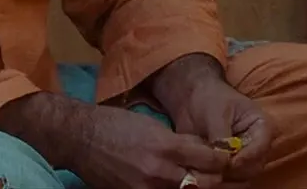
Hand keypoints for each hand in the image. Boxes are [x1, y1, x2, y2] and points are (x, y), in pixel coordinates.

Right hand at [0, 92, 229, 188]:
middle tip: (219, 174)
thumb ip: (182, 141)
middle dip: (215, 179)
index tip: (226, 158)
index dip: (223, 160)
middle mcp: (160, 171)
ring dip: (196, 187)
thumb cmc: (116, 125)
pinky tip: (177, 185)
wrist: (79, 138)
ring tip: (200, 181)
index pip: (211, 160)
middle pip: (204, 184)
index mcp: (167, 147)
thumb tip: (206, 150)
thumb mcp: (155, 125)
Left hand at [151, 55, 273, 185]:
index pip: (261, 147)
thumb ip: (221, 137)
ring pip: (242, 178)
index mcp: (262, 127)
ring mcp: (244, 158)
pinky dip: (216, 181)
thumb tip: (224, 160)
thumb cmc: (209, 99)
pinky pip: (228, 181)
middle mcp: (257, 146)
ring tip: (204, 171)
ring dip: (224, 178)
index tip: (228, 162)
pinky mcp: (230, 167)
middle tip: (213, 170)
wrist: (193, 100)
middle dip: (234, 171)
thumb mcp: (215, 114)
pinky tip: (201, 174)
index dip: (246, 157)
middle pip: (254, 168)